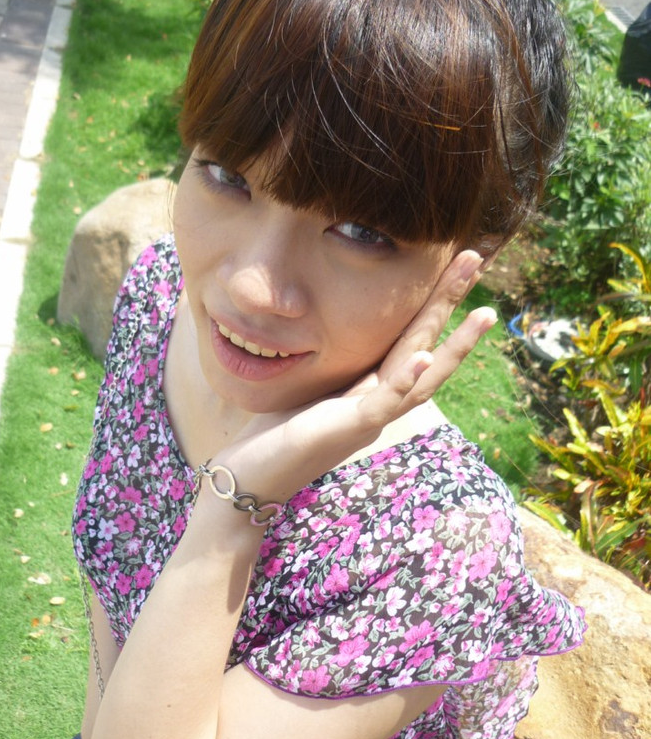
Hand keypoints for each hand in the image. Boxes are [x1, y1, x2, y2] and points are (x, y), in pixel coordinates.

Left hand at [214, 250, 495, 503]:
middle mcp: (383, 403)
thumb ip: (337, 369)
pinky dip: (404, 380)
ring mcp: (371, 418)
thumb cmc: (277, 435)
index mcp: (373, 389)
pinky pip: (383, 402)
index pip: (413, 337)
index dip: (433, 302)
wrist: (255, 479)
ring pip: (423, 377)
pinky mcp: (350, 429)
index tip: (451, 264)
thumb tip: (337, 333)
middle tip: (478, 259)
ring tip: (483, 313)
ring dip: (455, 346)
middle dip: (451, 304)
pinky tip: (425, 357)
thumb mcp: (314, 389)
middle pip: (429, 346)